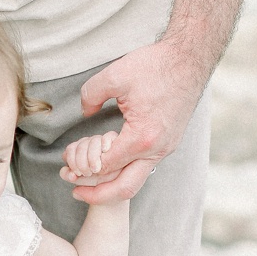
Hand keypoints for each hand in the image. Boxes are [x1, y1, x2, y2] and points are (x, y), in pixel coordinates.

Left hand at [68, 41, 202, 203]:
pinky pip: (143, 168)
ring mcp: (165, 149)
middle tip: (74, 192)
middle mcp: (157, 150)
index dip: (83, 168)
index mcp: (141, 137)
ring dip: (111, 186)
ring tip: (88, 183)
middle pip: (124, 188)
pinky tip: (109, 166)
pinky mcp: (168, 143)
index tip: (67, 166)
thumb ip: (91, 94)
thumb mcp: (114, 75)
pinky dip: (124, 173)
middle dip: (97, 195)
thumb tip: (85, 112)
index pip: (106, 165)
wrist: (189, 60)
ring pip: (136, 180)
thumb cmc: (156, 66)